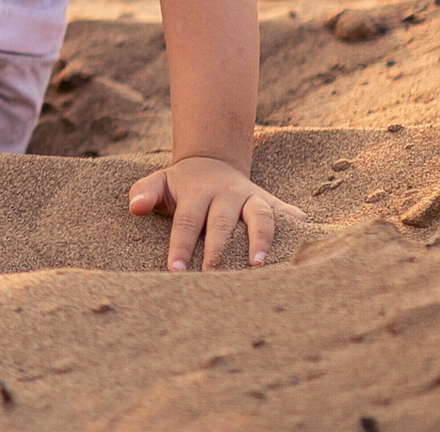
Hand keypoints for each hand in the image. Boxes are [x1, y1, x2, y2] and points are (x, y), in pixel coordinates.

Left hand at [128, 156, 306, 269]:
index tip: (175, 271)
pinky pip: (287, 212)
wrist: (212, 161)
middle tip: (212, 278)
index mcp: (197, 192)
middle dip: (217, 252)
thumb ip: (144, 193)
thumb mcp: (159, 182)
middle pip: (221, 224)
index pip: (186, 222)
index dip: (180, 247)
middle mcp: (226, 193)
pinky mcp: (271, 201)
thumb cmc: (181, 184)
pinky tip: (304, 245)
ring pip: (260, 216)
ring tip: (257, 265)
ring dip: (260, 240)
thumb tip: (135, 208)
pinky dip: (297, 225)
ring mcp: (251, 196)